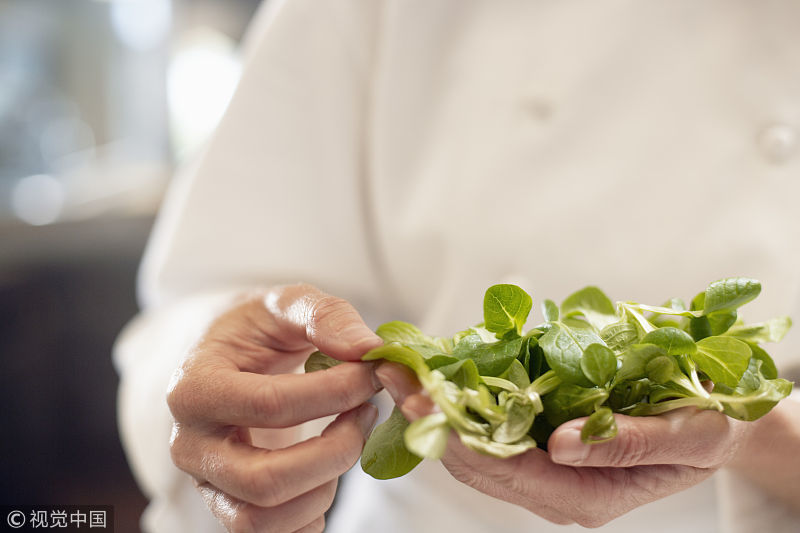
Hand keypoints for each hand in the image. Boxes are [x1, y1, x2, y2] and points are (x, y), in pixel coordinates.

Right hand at [167, 284, 382, 531]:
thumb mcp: (284, 302)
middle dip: (336, 452)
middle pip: (265, 481)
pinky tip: (330, 469)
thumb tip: (368, 349)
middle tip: (367, 413)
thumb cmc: (255, 330)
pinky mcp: (230, 505)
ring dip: (325, 488)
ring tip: (348, 439)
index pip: (272, 406)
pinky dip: (311, 515)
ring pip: (263, 520)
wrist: (227, 357)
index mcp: (194, 388)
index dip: (336, 392)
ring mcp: (207, 482)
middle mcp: (190, 445)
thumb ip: (325, 315)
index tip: (372, 372)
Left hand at [377, 362, 751, 526]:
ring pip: (474, 437)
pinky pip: (492, 416)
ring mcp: (544, 458)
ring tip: (398, 366)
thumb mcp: (689, 437)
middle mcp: (553, 482)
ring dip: (436, 402)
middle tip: (391, 374)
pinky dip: (462, 392)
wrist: (717, 417)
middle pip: (474, 456)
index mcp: (584, 495)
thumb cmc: (710, 428)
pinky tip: (435, 366)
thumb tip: (562, 445)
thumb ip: (628, 444)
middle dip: (430, 416)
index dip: (458, 435)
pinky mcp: (542, 430)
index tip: (420, 401)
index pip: (505, 471)